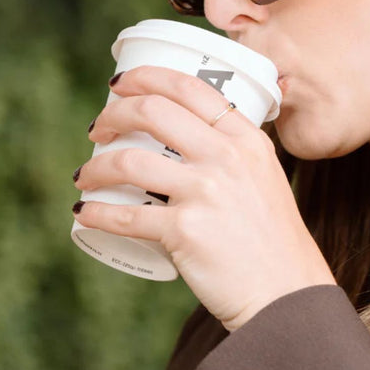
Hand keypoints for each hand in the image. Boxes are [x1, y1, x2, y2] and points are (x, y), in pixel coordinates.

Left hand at [72, 66, 336, 329]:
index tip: (121, 84)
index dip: (148, 77)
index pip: (191, 87)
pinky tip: (84, 213)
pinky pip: (124, 216)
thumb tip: (188, 138)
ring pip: (128, 161)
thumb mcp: (266, 179)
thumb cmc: (272, 240)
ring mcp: (206, 192)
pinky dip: (95, 213)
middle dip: (114, 114)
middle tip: (98, 130)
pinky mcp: (185, 231)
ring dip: (94, 168)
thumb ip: (235, 155)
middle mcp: (227, 157)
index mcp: (247, 140)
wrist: (285, 292)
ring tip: (85, 177)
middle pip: (153, 112)